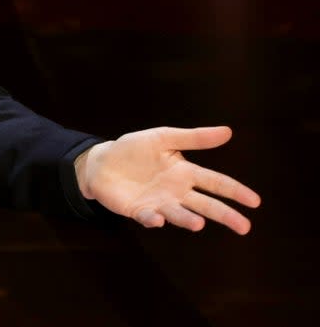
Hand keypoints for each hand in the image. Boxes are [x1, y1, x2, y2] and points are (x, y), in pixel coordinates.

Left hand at [75, 126, 260, 233]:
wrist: (102, 161)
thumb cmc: (134, 149)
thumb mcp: (163, 138)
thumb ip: (194, 138)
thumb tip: (228, 131)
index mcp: (185, 173)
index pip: (215, 182)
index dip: (234, 191)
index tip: (255, 201)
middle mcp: (177, 192)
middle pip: (205, 204)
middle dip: (224, 215)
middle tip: (244, 227)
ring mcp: (159, 203)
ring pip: (179, 214)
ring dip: (188, 220)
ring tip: (199, 224)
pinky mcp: (139, 211)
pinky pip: (148, 217)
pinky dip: (153, 219)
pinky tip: (157, 219)